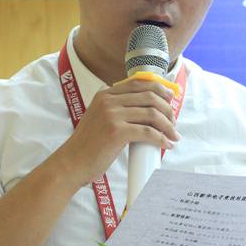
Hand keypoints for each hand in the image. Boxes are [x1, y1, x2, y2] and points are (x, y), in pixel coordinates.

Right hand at [48, 78, 179, 187]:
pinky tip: (167, 144)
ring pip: (151, 114)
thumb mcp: (99, 118)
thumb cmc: (88, 145)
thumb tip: (145, 111)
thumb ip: (115, 109)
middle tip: (173, 122)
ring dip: (168, 125)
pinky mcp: (116, 132)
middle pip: (149, 96)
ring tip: (173, 135)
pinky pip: (147, 132)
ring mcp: (112, 115)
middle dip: (167, 109)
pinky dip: (161, 138)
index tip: (170, 98)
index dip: (159, 88)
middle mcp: (108, 100)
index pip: (138, 83)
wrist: (72, 163)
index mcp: (105, 94)